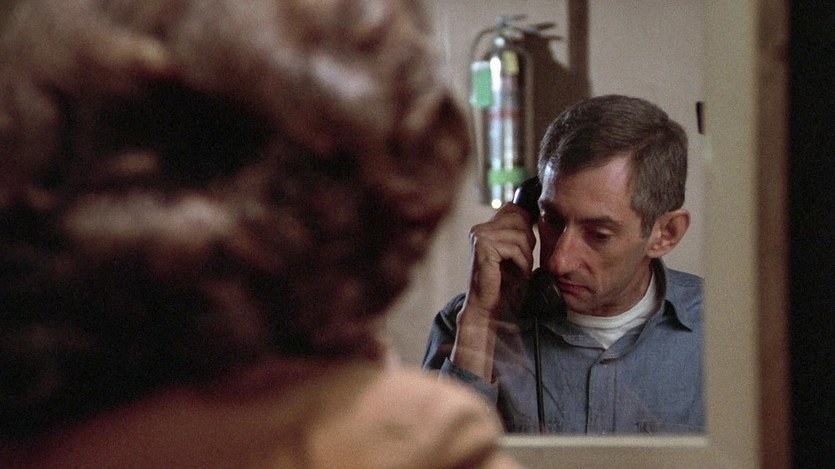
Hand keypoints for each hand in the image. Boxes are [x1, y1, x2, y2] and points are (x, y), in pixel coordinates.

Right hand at [463, 203, 536, 318]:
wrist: (487, 306)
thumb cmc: (502, 284)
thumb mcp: (513, 253)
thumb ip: (518, 234)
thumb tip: (532, 214)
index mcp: (484, 228)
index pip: (513, 209)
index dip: (526, 225)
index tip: (527, 246)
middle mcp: (479, 229)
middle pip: (519, 219)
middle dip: (528, 241)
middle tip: (523, 262)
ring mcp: (479, 236)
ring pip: (519, 235)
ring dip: (526, 256)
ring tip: (521, 270)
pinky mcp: (483, 247)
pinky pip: (514, 248)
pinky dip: (522, 263)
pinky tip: (518, 274)